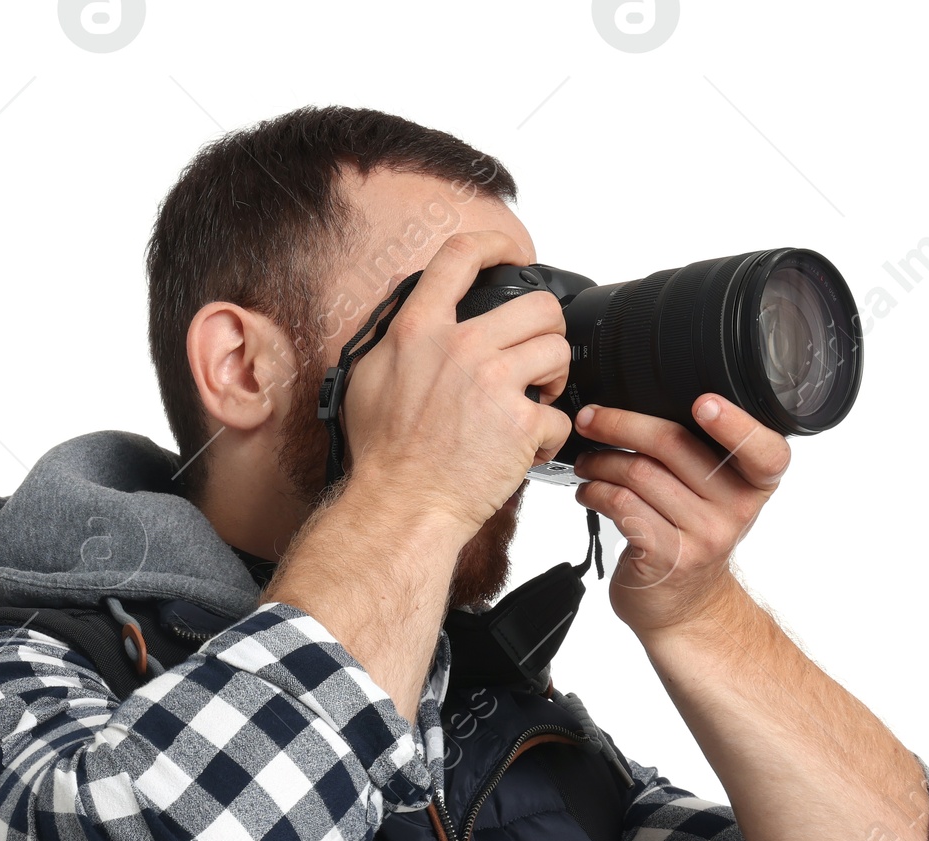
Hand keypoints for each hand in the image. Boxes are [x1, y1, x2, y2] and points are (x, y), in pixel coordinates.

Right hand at [343, 230, 572, 540]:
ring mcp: (493, 383)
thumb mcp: (369, 378)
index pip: (462, 255)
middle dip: (546, 329)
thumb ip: (395, 337)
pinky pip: (560, 416)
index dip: (497, 244)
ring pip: (557, 350)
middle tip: (534, 356)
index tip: (514, 254)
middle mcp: (460, 347)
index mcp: (419, 330)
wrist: (399, 507)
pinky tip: (527, 450)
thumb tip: (408, 307)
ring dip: (554, 377)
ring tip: (535, 401)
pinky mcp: (520, 423)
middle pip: (537, 304)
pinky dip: (549, 437)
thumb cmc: (382, 455)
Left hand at [572, 396, 790, 640]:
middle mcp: (737, 509)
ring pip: (639, 474)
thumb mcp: (717, 496)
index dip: (735, 424)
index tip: (703, 403)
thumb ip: (703, 454)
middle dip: (622, 424)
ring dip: (601, 461)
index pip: (764, 451)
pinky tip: (589, 491)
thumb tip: (642, 402)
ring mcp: (704, 536)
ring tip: (587, 462)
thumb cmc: (694, 538)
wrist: (686, 606)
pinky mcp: (667, 557)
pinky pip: (622, 506)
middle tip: (591, 419)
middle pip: (674, 445)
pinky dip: (596, 492)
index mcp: (757, 484)